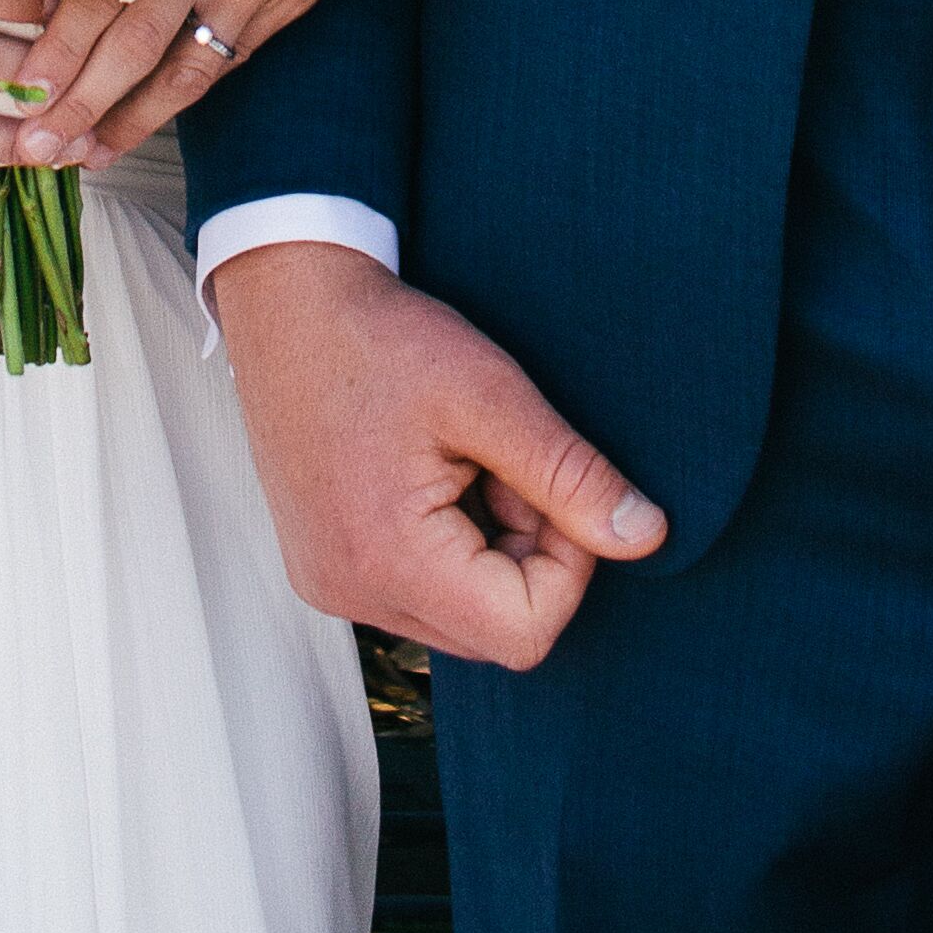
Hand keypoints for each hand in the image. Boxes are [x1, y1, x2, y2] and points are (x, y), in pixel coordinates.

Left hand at [66, 0, 484, 169]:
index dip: (52, 41)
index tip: (8, 81)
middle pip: (123, 35)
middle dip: (72, 94)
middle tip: (30, 144)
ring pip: (171, 63)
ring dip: (119, 114)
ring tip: (76, 156)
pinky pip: (220, 63)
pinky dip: (175, 102)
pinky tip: (139, 129)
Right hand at [209, 238, 664, 668]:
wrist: (286, 300)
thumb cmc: (381, 337)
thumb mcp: (491, 394)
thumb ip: (571, 475)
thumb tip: (647, 537)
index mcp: (389, 559)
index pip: (525, 631)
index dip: (568, 565)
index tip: (553, 485)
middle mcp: (351, 594)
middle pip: (492, 631)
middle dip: (527, 556)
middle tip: (508, 465)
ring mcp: (330, 586)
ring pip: (458, 616)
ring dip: (488, 553)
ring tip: (466, 464)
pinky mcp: (323, 569)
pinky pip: (416, 596)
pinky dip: (446, 548)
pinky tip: (432, 476)